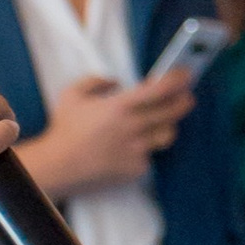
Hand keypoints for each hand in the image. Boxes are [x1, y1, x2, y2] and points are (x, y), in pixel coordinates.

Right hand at [17, 71, 191, 196]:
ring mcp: (136, 150)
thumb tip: (114, 81)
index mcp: (119, 106)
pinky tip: (133, 147)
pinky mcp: (136, 169)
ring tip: (163, 121)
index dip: (177, 80)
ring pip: (167, 135)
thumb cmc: (64, 130)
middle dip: (184, 101)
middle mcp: (132, 127)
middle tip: (186, 97)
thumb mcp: (72, 95)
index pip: (159, 89)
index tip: (184, 75)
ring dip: (168, 125)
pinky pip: (150, 155)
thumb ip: (95, 81)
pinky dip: (145, 149)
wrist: (58, 166)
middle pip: (173, 112)